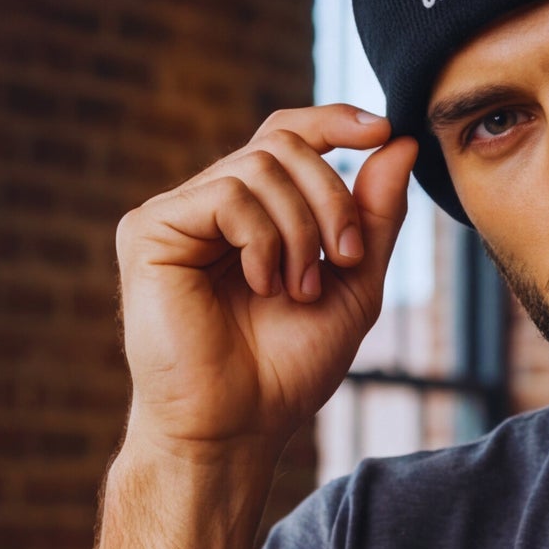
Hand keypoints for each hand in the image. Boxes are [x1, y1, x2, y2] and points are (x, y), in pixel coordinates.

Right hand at [116, 106, 418, 468]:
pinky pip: (226, 195)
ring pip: (260, 167)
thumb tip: (399, 144)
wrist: (237, 426)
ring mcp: (177, 214)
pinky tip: (261, 286)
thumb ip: (373, 218)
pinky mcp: (149, 229)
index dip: (332, 121)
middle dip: (331, 199)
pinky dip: (263, 240)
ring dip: (300, 231)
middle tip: (344, 261)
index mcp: (253, 214)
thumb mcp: (352, 286)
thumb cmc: (286, 370)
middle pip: (283, 145)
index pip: (287, 136)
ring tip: (298, 291)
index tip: (381, 129)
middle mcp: (210, 205)